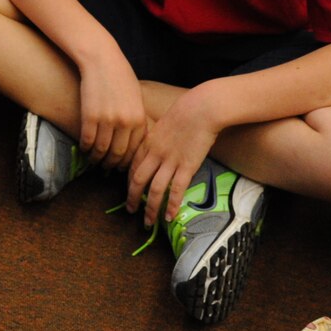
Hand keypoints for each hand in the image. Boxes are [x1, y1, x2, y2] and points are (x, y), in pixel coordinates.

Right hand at [76, 51, 148, 168]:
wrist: (101, 58)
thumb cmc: (119, 75)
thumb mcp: (135, 97)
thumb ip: (136, 118)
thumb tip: (135, 139)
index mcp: (138, 118)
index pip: (134, 150)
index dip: (126, 161)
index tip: (120, 165)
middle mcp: (125, 122)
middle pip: (118, 154)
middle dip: (112, 164)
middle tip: (106, 167)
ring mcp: (107, 120)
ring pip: (101, 150)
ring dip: (97, 158)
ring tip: (94, 160)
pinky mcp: (90, 116)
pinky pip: (87, 141)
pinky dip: (85, 148)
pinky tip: (84, 149)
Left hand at [126, 89, 220, 225]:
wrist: (201, 108)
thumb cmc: (186, 112)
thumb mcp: (164, 124)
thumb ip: (158, 139)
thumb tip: (157, 149)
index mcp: (148, 142)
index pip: (133, 166)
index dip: (129, 182)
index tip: (129, 192)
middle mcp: (155, 154)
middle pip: (138, 181)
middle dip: (132, 198)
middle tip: (130, 211)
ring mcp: (170, 161)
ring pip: (155, 190)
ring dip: (150, 208)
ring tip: (148, 222)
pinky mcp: (186, 167)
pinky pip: (176, 190)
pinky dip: (171, 205)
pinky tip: (169, 217)